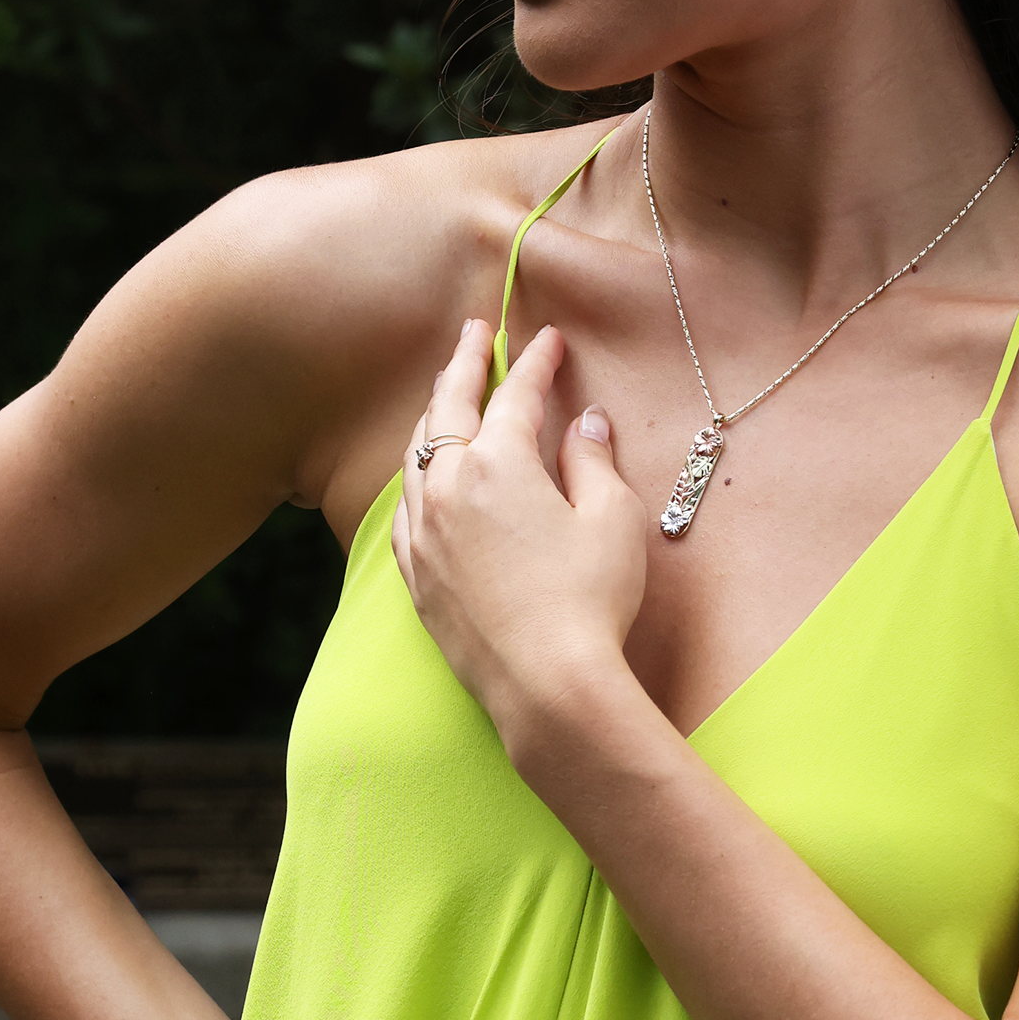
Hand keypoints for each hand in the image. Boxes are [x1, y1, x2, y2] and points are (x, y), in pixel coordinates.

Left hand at [390, 318, 651, 764]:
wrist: (546, 686)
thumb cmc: (589, 599)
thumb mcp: (612, 519)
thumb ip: (593, 461)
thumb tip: (587, 424)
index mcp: (497, 462)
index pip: (516, 394)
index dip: (536, 362)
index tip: (550, 340)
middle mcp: (448, 487)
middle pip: (449, 406)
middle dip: (465, 363)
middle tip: (475, 333)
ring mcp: (423, 532)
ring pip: (418, 453)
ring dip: (435, 414)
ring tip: (447, 394)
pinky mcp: (415, 574)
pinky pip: (405, 505)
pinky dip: (417, 474)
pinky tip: (424, 476)